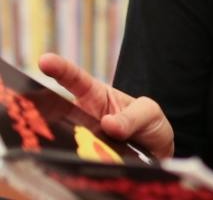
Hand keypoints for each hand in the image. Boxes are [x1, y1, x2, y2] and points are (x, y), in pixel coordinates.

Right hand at [37, 53, 174, 158]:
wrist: (156, 153)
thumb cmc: (148, 124)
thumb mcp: (148, 112)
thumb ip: (133, 117)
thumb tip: (108, 124)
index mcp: (95, 96)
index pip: (75, 80)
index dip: (60, 69)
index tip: (45, 61)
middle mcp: (82, 118)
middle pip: (57, 112)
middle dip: (44, 111)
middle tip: (35, 113)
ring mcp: (83, 141)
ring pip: (64, 141)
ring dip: (67, 145)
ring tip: (74, 147)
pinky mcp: (87, 162)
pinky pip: (77, 164)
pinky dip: (80, 168)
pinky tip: (85, 172)